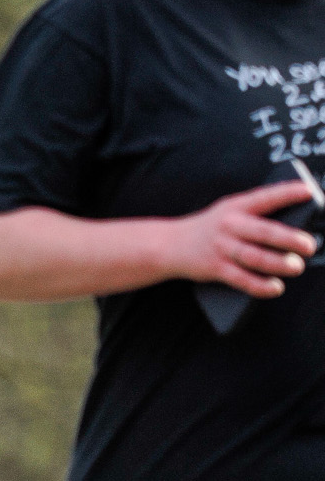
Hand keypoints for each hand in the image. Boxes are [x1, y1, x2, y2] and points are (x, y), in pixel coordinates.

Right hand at [166, 181, 318, 298]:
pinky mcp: (215, 268)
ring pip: (256, 257)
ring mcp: (221, 248)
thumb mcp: (229, 212)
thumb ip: (256, 216)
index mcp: (236, 206)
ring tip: (296, 267)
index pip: (265, 197)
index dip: (286, 194)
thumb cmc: (211, 228)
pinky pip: (242, 280)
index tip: (308, 192)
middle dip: (290, 239)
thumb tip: (295, 231)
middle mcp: (229, 225)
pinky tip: (276, 287)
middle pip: (264, 232)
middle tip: (309, 246)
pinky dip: (261, 286)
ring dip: (280, 264)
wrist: (171, 244)